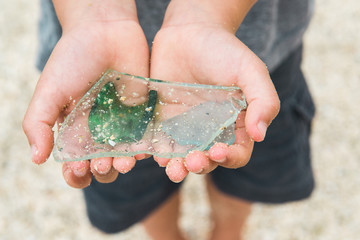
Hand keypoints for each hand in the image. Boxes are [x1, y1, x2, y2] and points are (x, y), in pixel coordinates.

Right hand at [23, 0, 148, 187]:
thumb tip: (36, 159)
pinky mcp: (144, 113)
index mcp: (75, 131)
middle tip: (100, 165)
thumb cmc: (73, 60)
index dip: (75, 174)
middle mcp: (100, 131)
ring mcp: (123, 124)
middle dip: (102, 172)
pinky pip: (148, 138)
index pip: (74, 164)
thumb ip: (39, 124)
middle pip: (103, 165)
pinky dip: (147, 150)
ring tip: (123, 162)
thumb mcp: (49, 92)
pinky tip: (144, 152)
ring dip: (124, 165)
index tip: (77, 171)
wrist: (105, 31)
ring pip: (126, 156)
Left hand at [150, 1, 279, 182]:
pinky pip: (160, 144)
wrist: (188, 32)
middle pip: (207, 161)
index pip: (236, 153)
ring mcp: (185, 128)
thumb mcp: (250, 70)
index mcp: (235, 124)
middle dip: (201, 166)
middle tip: (193, 161)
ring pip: (182, 158)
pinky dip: (156, 154)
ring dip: (178, 169)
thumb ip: (263, 100)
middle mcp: (210, 131)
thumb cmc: (223, 50)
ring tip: (172, 167)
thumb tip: (259, 135)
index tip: (218, 151)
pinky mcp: (163, 121)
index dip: (230, 158)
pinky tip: (154, 155)